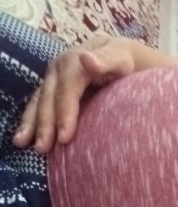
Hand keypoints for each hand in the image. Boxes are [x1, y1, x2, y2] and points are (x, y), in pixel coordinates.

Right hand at [13, 34, 136, 153]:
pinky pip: (37, 105)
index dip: (65, 112)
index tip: (65, 137)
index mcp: (75, 61)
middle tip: (44, 148)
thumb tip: (86, 58)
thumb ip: (106, 59)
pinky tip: (24, 138)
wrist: (121, 58)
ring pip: (39, 101)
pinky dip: (30, 121)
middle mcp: (59, 68)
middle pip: (49, 97)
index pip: (68, 89)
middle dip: (45, 123)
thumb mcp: (121, 58)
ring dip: (31, 123)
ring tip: (23, 143)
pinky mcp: (51, 88)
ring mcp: (53, 79)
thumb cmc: (125, 63)